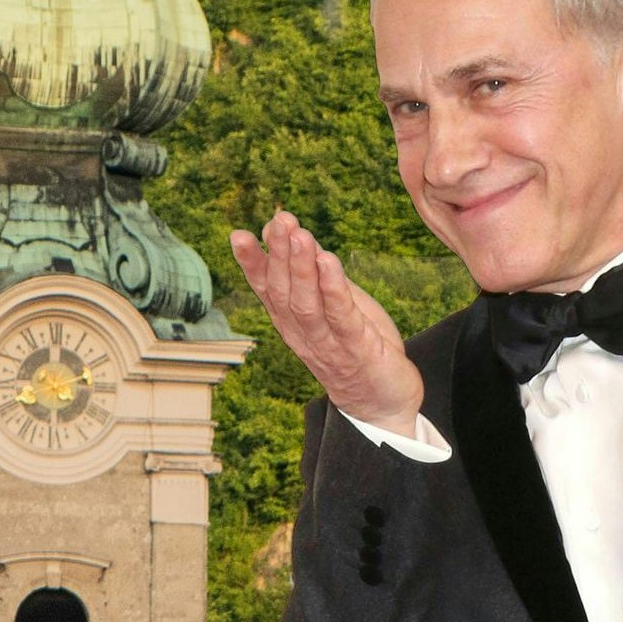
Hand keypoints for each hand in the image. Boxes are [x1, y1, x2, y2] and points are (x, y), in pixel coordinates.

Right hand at [228, 211, 423, 437]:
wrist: (383, 401)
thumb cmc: (356, 345)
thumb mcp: (331, 304)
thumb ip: (312, 274)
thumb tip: (289, 233)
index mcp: (292, 321)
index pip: (266, 289)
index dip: (252, 263)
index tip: (239, 235)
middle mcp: (302, 334)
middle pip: (283, 292)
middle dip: (279, 254)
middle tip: (280, 220)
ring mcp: (328, 345)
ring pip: (306, 305)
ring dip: (301, 269)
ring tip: (301, 235)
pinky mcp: (357, 351)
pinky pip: (341, 318)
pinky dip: (333, 289)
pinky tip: (329, 262)